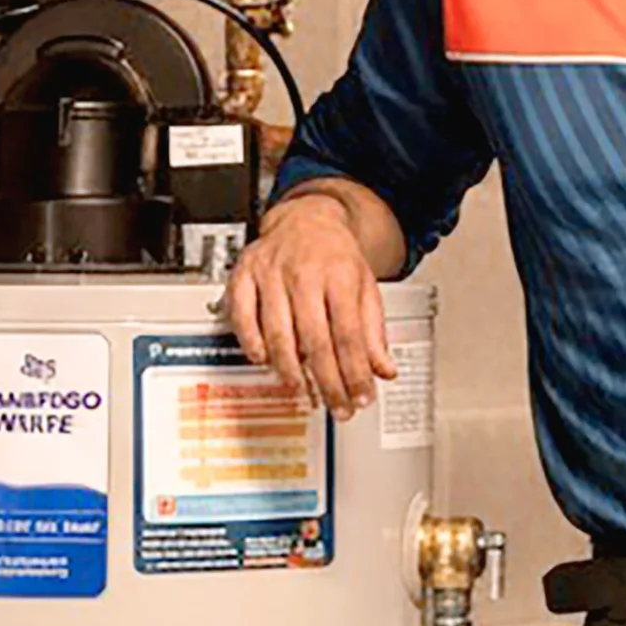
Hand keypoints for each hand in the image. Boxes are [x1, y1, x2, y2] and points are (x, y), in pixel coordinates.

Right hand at [226, 194, 396, 415]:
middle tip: (335, 406)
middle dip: (327, 381)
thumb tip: (384, 370)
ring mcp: (271, 273)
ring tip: (302, 390)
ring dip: (289, 369)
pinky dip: (251, 342)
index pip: (349, 334)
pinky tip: (263, 360)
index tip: (360, 398)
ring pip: (278, 331)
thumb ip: (373, 332)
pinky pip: (242, 315)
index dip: (355, 373)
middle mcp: (304, 273)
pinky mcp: (244, 274)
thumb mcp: (364, 288)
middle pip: (315, 339)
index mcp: (340, 275)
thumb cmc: (335, 256)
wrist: (306, 219)